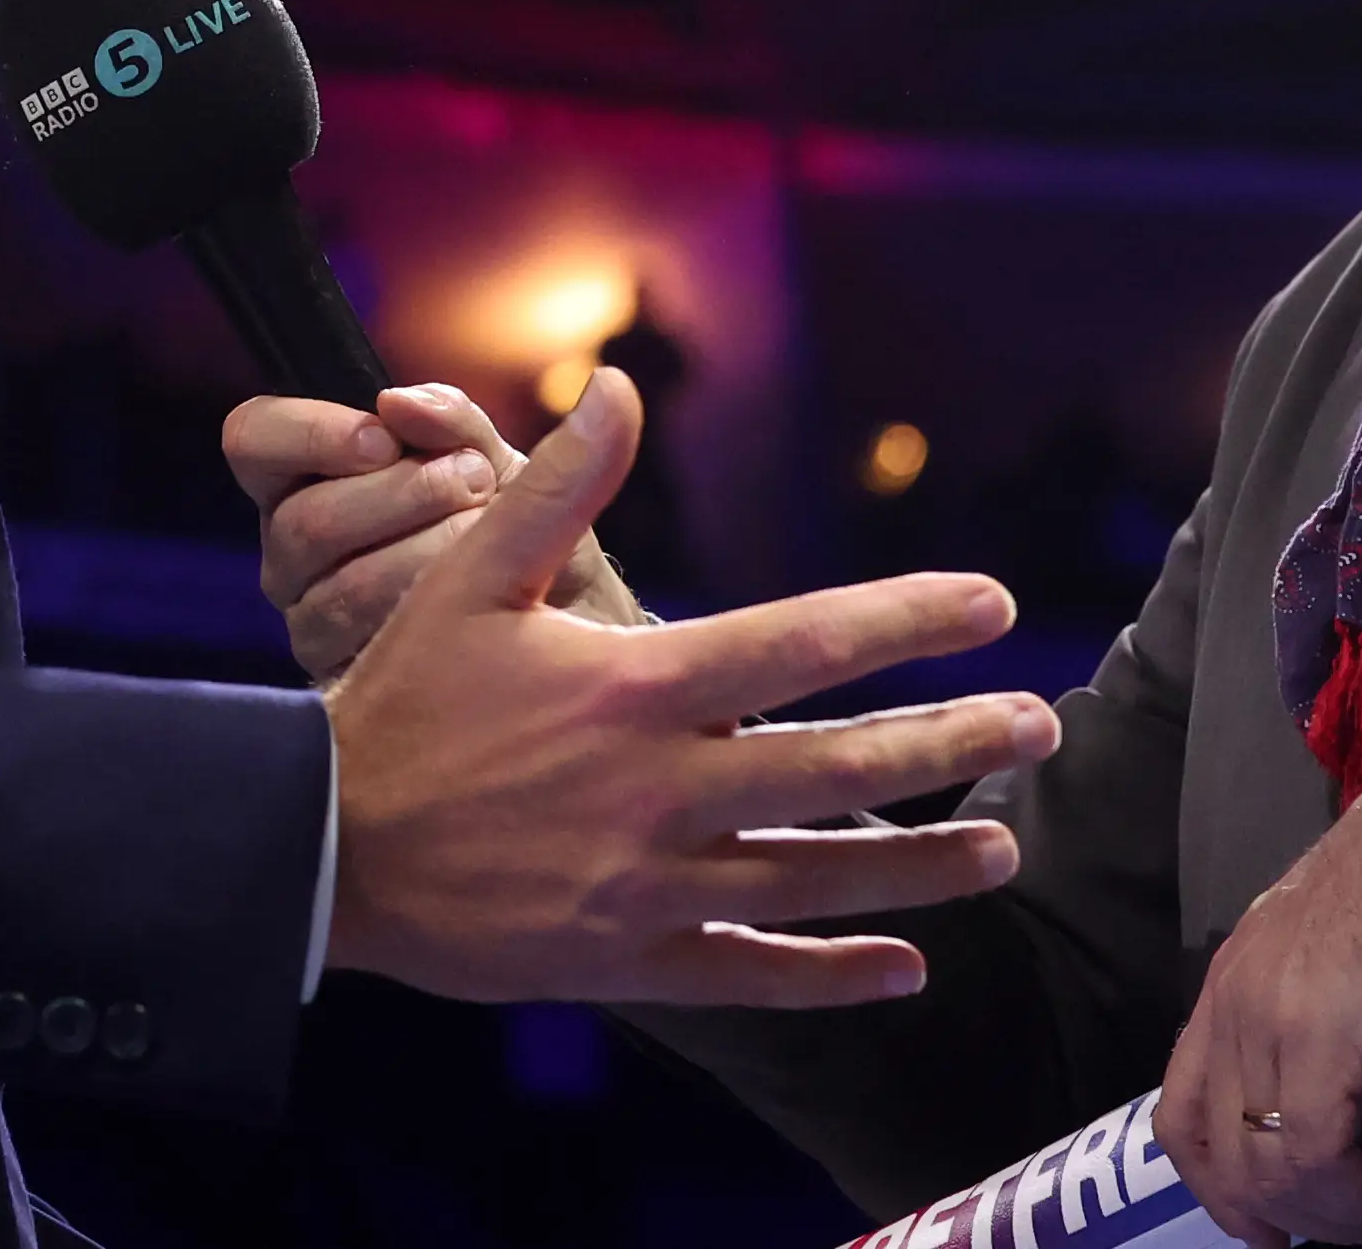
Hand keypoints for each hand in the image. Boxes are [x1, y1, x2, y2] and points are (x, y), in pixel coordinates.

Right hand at [227, 372, 645, 679]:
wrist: (567, 618)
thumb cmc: (518, 528)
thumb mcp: (493, 459)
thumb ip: (451, 423)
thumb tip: (398, 403)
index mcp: (307, 480)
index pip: (254, 439)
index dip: (306, 432)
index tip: (381, 438)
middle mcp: (293, 552)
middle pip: (304, 520)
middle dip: (404, 494)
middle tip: (475, 480)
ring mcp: (313, 621)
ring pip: (344, 587)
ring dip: (433, 548)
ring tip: (492, 530)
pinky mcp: (347, 682)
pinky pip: (378, 645)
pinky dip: (443, 606)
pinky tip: (484, 592)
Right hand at [320, 375, 1061, 1006]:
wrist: (320, 851)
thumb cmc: (398, 703)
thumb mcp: (469, 578)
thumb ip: (558, 486)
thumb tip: (621, 386)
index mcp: (634, 687)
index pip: (805, 643)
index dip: (908, 619)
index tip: (992, 603)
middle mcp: (660, 790)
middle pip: (839, 767)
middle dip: (950, 743)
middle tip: (1041, 724)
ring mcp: (649, 884)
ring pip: (815, 879)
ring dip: (919, 867)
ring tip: (1001, 848)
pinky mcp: (626, 959)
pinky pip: (752, 975)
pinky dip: (832, 974)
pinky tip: (905, 968)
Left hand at [1153, 775, 1361, 1246]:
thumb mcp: (1324, 951)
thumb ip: (1307, 1007)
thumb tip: (1339, 1088)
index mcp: (1224, 991)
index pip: (1179, 1119)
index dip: (1223, 1191)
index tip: (1281, 1228)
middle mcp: (1229, 1010)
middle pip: (1224, 1162)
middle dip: (1296, 1219)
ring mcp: (1266, 1022)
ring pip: (1272, 1173)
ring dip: (1349, 1215)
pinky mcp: (1319, 1036)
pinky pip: (1319, 1157)